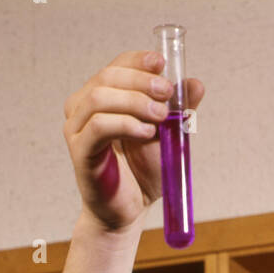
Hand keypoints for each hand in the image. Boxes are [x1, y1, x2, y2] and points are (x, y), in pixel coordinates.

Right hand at [61, 49, 205, 232]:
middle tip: (167, 93)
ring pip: (100, 98)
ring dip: (134, 101)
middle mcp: (83, 108)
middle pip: (107, 77)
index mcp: (103, 98)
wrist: (129, 211)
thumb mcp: (168, 137)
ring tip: (161, 117)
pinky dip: (125, 124)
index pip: (116, 66)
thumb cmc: (143, 173)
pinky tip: (146, 132)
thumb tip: (195, 84)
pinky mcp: (79, 150)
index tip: (162, 63)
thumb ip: (179, 111)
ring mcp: (77, 128)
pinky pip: (98, 127)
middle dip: (141, 81)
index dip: (138, 61)